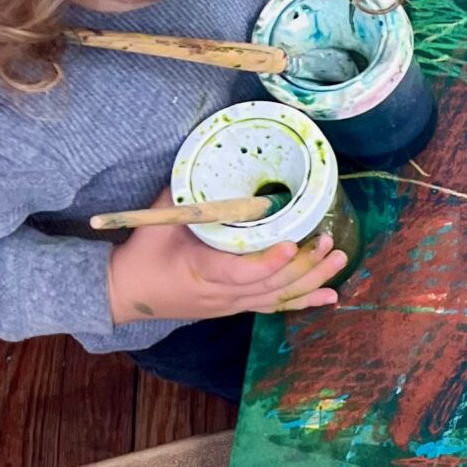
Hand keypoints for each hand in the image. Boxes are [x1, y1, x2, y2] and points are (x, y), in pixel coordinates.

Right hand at [107, 214, 347, 325]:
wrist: (127, 293)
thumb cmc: (143, 254)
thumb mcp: (158, 221)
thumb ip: (186, 196)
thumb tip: (209, 160)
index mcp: (202, 271)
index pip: (240, 272)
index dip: (268, 262)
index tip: (291, 245)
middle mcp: (223, 294)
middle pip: (271, 285)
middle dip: (303, 264)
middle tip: (328, 242)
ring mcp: (234, 304)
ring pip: (279, 296)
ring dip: (312, 279)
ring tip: (339, 260)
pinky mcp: (239, 306)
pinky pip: (276, 305)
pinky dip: (304, 299)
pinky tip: (330, 296)